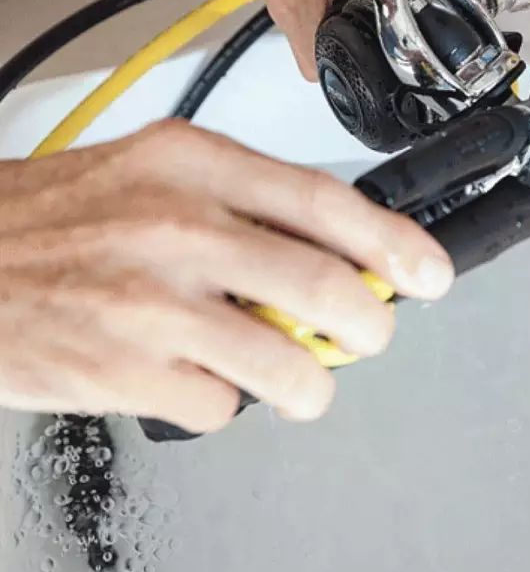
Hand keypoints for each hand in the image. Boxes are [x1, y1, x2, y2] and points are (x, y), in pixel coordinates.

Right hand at [0, 121, 452, 431]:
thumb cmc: (60, 214)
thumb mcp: (153, 173)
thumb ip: (243, 204)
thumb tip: (332, 251)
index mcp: (191, 164)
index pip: (323, 200)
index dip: (392, 242)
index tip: (428, 272)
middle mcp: (176, 228)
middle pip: (324, 288)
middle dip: (369, 326)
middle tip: (367, 335)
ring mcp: (151, 304)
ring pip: (287, 366)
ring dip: (310, 385)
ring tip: (294, 378)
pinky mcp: (124, 371)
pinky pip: (219, 406)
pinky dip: (225, 402)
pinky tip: (196, 377)